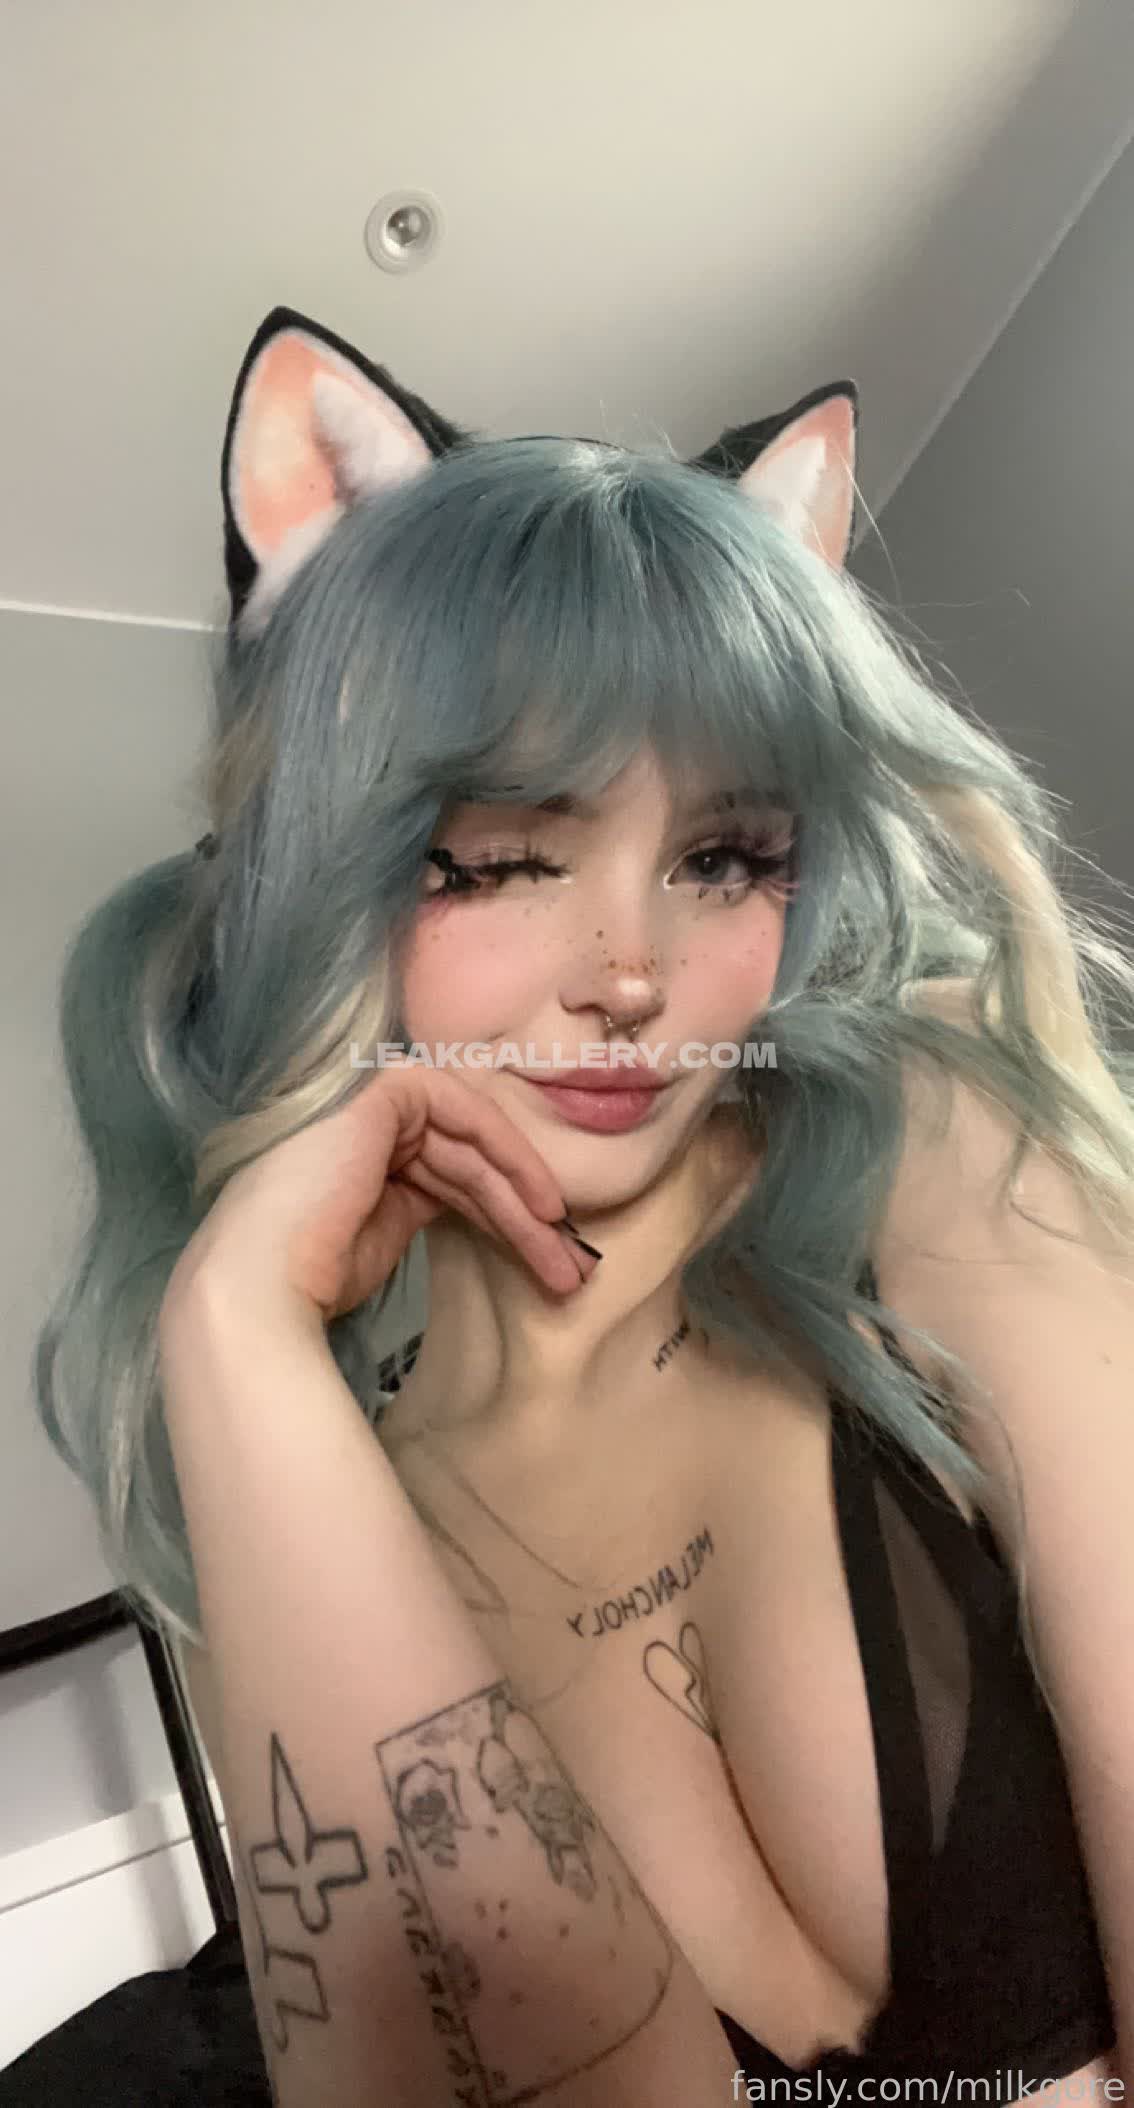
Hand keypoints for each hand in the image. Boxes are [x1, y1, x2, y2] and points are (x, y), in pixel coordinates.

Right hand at [161, 1066, 594, 1330]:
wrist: (260, 1284)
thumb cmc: (308, 1281)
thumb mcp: (381, 1242)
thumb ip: (420, 1208)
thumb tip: (481, 1210)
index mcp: (356, 1160)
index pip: (447, 1179)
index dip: (502, 1217)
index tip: (548, 1264)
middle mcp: (363, 1124)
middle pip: (466, 1165)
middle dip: (524, 1221)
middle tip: (570, 1273)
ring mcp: (370, 1101)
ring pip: (472, 1147)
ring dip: (527, 1203)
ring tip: (569, 1261)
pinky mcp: (383, 1089)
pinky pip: (464, 1111)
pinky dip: (508, 1151)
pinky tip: (543, 1203)